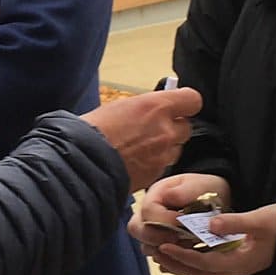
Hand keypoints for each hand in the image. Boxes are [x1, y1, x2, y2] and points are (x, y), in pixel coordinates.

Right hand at [81, 87, 200, 191]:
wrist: (82, 162)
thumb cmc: (94, 130)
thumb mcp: (121, 107)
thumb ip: (146, 108)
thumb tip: (155, 110)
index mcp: (157, 107)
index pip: (192, 100)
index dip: (185, 103)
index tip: (178, 106)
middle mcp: (166, 130)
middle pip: (186, 127)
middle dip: (173, 128)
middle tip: (155, 129)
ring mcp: (163, 154)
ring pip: (176, 149)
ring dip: (166, 147)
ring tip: (143, 148)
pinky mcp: (156, 174)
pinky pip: (164, 165)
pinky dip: (155, 163)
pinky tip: (137, 162)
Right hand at [129, 172, 230, 252]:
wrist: (216, 201)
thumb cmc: (207, 191)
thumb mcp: (201, 186)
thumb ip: (185, 191)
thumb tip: (169, 197)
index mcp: (156, 194)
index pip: (148, 211)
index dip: (165, 220)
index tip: (184, 223)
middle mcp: (148, 213)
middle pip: (136, 229)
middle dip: (157, 238)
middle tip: (180, 239)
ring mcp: (152, 230)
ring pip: (145, 246)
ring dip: (164, 250)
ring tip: (186, 245)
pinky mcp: (160, 245)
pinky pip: (158, 257)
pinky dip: (171, 259)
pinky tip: (187, 252)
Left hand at [151, 200, 275, 274]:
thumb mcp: (260, 219)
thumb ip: (235, 222)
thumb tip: (211, 225)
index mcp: (241, 261)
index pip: (206, 263)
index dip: (185, 256)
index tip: (165, 247)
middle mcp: (236, 270)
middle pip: (201, 274)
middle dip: (178, 265)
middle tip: (156, 254)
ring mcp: (237, 268)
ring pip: (204, 274)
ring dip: (182, 267)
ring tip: (161, 258)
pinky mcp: (236, 263)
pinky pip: (210, 268)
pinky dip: (193, 264)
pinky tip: (181, 256)